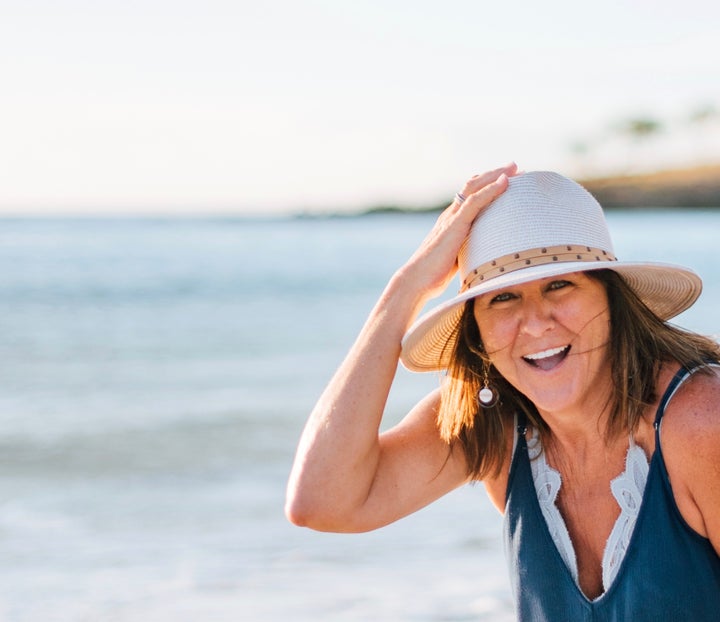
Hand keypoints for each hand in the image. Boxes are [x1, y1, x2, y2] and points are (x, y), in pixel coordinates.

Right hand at [402, 162, 518, 301]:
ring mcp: (452, 218)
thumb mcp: (458, 258)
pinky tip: (505, 182)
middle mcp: (451, 215)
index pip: (470, 196)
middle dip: (495, 174)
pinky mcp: (455, 225)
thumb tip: (487, 261)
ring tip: (514, 168)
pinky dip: (491, 189)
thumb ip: (470, 251)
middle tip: (516, 167)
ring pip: (474, 187)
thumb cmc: (435, 275)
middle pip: (473, 185)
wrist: (417, 279)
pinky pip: (474, 201)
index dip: (488, 185)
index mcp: (452, 222)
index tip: (509, 180)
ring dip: (495, 175)